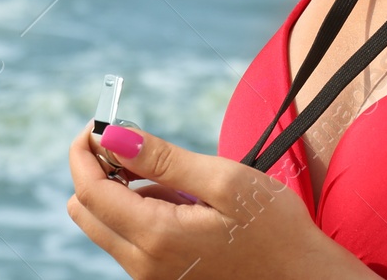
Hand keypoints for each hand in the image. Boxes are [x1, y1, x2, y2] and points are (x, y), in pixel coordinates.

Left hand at [66, 121, 368, 279]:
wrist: (301, 277)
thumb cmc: (273, 228)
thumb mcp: (223, 180)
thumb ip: (163, 159)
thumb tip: (113, 137)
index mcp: (154, 237)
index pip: (88, 191)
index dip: (85, 150)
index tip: (98, 122)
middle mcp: (142, 265)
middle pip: (85, 210)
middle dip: (97, 169)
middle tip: (135, 143)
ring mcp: (150, 276)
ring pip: (106, 225)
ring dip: (122, 191)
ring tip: (178, 179)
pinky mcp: (161, 278)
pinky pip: (129, 239)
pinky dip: (139, 211)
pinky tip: (182, 203)